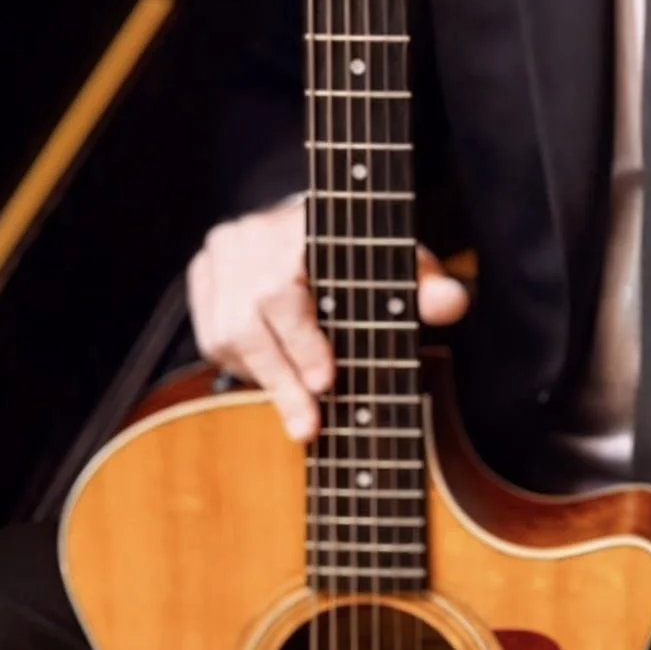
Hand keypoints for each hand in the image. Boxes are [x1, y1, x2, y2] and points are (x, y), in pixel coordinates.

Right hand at [184, 192, 470, 441]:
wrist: (313, 229)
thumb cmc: (366, 254)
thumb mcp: (405, 264)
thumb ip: (427, 285)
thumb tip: (449, 303)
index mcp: (295, 223)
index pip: (283, 289)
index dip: (302, 342)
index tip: (327, 384)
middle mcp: (247, 235)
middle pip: (248, 322)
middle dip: (284, 380)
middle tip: (311, 426)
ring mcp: (217, 257)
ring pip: (225, 337)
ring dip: (266, 381)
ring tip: (301, 415)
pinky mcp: (201, 281)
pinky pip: (212, 341)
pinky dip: (244, 368)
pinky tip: (278, 380)